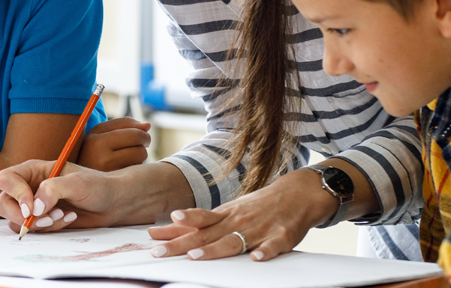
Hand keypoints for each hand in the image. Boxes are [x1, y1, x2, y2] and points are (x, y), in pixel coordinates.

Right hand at [0, 160, 125, 233]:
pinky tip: (67, 219)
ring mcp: (33, 205)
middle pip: (2, 203)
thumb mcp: (77, 182)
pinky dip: (48, 229)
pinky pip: (32, 230)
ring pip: (15, 220)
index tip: (31, 207)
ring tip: (61, 216)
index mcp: (32, 170)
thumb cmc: (97, 185)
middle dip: (20, 216)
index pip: (5, 179)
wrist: (112, 203)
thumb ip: (53, 189)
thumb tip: (34, 207)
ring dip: (37, 224)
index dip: (14, 194)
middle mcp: (28, 186)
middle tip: (45, 219)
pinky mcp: (40, 220)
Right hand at [76, 117, 150, 170]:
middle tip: (142, 143)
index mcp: (95, 141)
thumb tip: (148, 125)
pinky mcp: (115, 185)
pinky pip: (136, 172)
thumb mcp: (98, 133)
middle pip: (139, 146)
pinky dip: (135, 168)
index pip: (133, 133)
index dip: (142, 132)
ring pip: (140, 158)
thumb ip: (122, 124)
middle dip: (144, 143)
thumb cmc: (90, 151)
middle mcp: (101, 158)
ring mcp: (108, 174)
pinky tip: (124, 168)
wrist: (74, 177)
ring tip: (127, 156)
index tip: (142, 133)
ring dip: (139, 156)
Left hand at [147, 169, 328, 260]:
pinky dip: (265, 252)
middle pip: (206, 235)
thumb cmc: (258, 206)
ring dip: (215, 249)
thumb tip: (168, 230)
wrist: (298, 193)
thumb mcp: (228, 211)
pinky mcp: (282, 236)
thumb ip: (201, 224)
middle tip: (160, 252)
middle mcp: (238, 221)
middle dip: (182, 244)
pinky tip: (257, 258)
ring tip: (196, 256)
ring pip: (234, 241)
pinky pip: (273, 246)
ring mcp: (259, 228)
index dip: (174, 229)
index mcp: (225, 215)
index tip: (152, 235)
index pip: (195, 223)